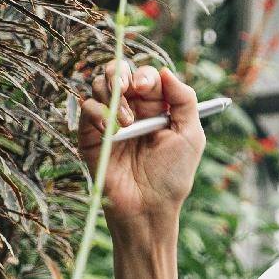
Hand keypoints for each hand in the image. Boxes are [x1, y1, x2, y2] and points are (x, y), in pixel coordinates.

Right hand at [77, 58, 204, 225]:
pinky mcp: (91, 135)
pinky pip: (86, 107)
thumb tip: (165, 70)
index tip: (147, 88)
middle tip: (129, 89)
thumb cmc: (173, 176)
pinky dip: (97, 111)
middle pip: (118, 72)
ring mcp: (109, 121)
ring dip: (112, 94)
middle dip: (121, 73)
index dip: (145, 75)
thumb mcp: (191, 136)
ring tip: (126, 122)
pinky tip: (111, 129)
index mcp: (156, 107)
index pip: (146, 76)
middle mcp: (131, 110)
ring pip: (99, 84)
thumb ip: (184, 100)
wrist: (149, 207)